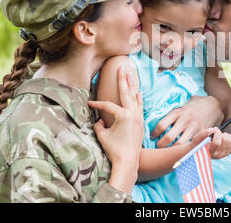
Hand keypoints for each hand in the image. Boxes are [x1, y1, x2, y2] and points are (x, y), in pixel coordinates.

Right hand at [88, 67, 143, 192]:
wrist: (128, 162)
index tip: (89, 103)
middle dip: (123, 80)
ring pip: (135, 98)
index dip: (97, 104)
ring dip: (132, 87)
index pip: (108, 105)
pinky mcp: (140, 123)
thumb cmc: (114, 150)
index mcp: (124, 115)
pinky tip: (138, 93)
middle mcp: (133, 114)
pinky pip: (139, 107)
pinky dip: (138, 99)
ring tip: (130, 75)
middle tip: (121, 68)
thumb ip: (99, 125)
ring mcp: (138, 118)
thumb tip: (100, 120)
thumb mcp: (103, 136)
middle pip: (126, 93)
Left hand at [151, 96, 223, 147]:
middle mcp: (184, 120)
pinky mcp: (202, 133)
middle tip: (158, 148)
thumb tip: (159, 122)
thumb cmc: (195, 105)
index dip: (154, 133)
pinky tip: (182, 152)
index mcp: (177, 112)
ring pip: (180, 144)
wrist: (214, 105)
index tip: (152, 137)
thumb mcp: (182, 106)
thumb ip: (174, 114)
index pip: (161, 125)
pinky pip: (192, 144)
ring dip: (173, 150)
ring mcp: (193, 127)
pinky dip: (186, 149)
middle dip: (161, 145)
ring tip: (168, 153)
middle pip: (169, 137)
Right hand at [191, 127, 230, 158]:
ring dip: (226, 135)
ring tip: (219, 136)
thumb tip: (212, 130)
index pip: (217, 143)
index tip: (213, 129)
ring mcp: (224, 154)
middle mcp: (218, 155)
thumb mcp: (196, 139)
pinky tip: (223, 138)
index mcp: (210, 152)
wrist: (199, 153)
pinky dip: (230, 138)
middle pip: (226, 141)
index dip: (217, 133)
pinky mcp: (228, 152)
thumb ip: (202, 134)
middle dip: (221, 133)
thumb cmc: (197, 144)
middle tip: (215, 132)